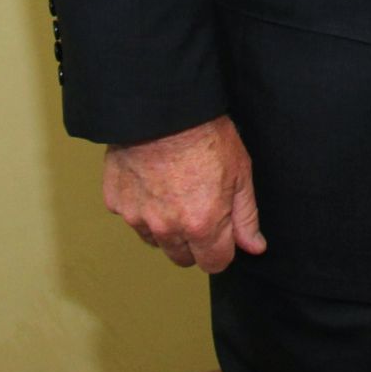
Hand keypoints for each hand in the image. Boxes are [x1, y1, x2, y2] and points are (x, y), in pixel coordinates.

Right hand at [102, 114, 265, 271]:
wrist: (165, 108)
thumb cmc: (206, 134)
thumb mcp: (241, 172)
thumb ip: (246, 216)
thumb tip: (254, 247)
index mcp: (202, 225)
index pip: (214, 263)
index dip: (223, 248)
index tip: (224, 231)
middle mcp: (167, 229)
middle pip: (183, 258)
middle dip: (195, 241)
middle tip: (200, 205)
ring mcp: (137, 217)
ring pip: (156, 241)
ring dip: (167, 226)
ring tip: (176, 190)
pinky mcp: (116, 202)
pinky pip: (133, 216)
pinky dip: (143, 205)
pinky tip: (153, 180)